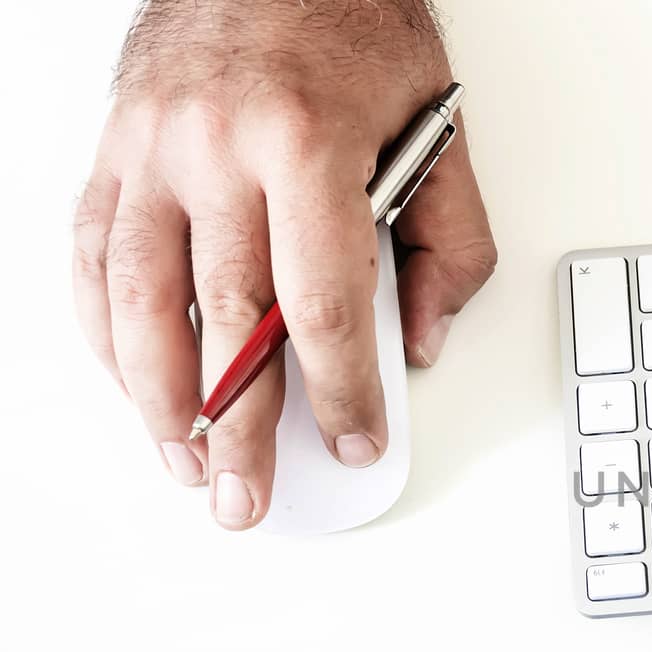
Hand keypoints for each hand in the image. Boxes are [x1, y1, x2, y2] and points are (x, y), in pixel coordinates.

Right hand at [73, 0, 496, 528]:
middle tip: (248, 496)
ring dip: (159, 396)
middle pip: (227, 321)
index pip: (323, 308)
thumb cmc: (355, 28)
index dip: (340, 391)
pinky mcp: (115, 145)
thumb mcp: (439, 129)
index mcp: (306, 148)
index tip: (354, 440)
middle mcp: (217, 150)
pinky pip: (93, 252)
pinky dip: (106, 328)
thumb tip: (421, 340)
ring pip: (140, 299)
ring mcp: (152, 148)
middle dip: (239, 426)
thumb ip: (450, 245)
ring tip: (184, 460)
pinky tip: (132, 380)